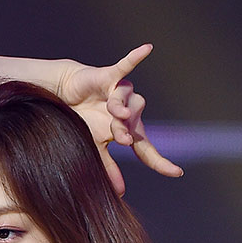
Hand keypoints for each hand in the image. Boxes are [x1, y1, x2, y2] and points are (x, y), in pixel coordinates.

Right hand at [56, 44, 182, 196]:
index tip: (176, 173)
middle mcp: (128, 112)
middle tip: (119, 140)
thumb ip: (109, 167)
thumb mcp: (95, 147)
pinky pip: (125, 66)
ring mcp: (121, 94)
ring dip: (121, 107)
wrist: (65, 95)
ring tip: (114, 113)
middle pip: (135, 123)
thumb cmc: (84, 120)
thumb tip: (121, 193)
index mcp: (127, 131)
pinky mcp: (109, 77)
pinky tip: (148, 49)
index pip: (146, 149)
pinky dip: (135, 57)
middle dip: (126, 131)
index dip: (160, 162)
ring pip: (129, 100)